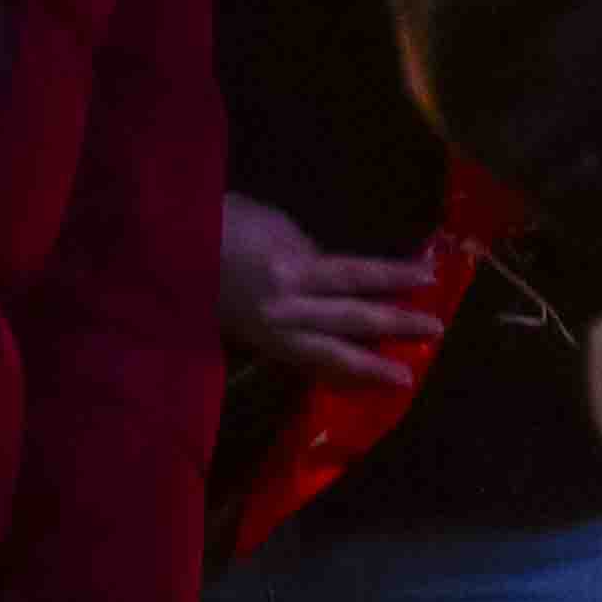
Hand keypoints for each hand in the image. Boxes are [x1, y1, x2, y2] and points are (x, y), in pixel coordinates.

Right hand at [218, 191, 438, 395]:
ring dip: (370, 365)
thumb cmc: (220, 222)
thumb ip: (308, 250)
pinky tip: (354, 378)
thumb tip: (338, 276)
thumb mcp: (272, 223)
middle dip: (396, 323)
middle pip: (353, 318)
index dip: (394, 276)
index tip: (428, 276)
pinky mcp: (260, 345)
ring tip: (403, 378)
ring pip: (330, 354)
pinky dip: (332, 370)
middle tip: (435, 330)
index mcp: (293, 269)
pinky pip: (304, 361)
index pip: (355, 274)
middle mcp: (288, 307)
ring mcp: (273, 332)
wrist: (166, 253)